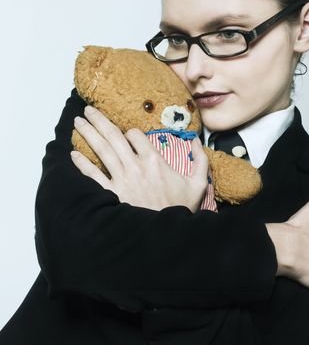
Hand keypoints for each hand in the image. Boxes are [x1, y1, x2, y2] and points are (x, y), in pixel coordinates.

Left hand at [70, 105, 208, 212]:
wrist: (164, 234)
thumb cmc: (180, 208)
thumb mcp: (198, 183)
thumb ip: (200, 160)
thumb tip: (196, 141)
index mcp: (155, 161)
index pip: (136, 136)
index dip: (130, 131)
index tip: (127, 133)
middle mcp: (135, 166)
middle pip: (114, 137)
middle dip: (99, 120)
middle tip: (88, 109)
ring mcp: (121, 180)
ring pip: (102, 151)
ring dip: (88, 134)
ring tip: (77, 122)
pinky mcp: (111, 194)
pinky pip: (93, 176)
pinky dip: (82, 164)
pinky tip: (73, 154)